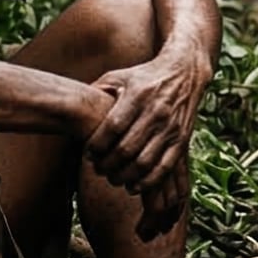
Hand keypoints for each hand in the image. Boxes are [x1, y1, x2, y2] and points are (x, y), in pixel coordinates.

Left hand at [87, 52, 208, 238]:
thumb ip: (96, 91)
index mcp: (138, 95)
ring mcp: (171, 127)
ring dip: (124, 176)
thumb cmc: (144, 76)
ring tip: (113, 178)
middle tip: (98, 169)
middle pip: (126, 149)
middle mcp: (156, 111)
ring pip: (144, 162)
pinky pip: (164, 167)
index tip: (88, 153)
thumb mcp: (118, 76)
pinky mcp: (182, 139)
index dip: (96, 145)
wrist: (185, 72)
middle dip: (107, 165)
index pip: (112, 127)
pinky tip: (134, 185)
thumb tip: (72, 107)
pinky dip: (148, 182)